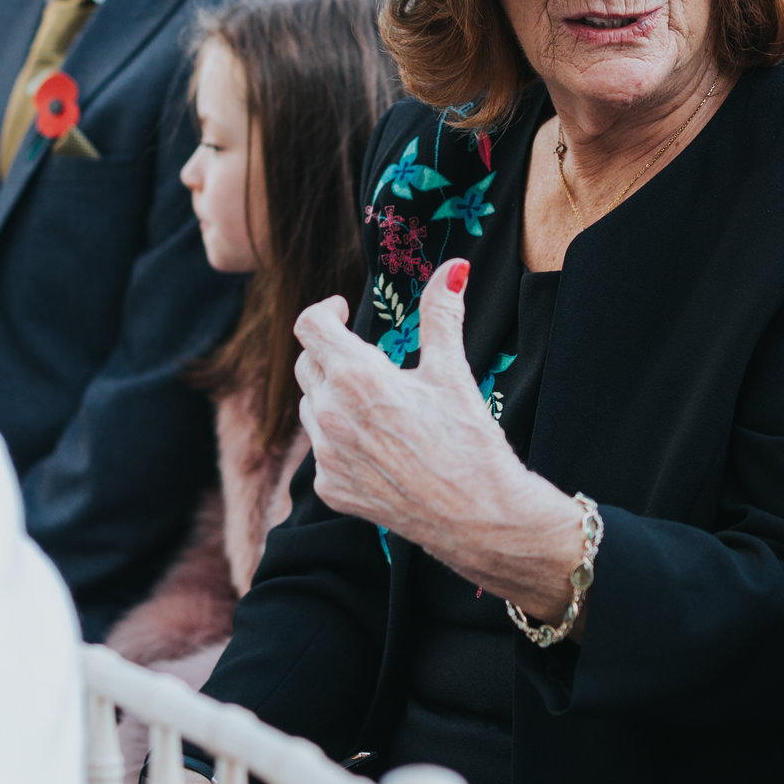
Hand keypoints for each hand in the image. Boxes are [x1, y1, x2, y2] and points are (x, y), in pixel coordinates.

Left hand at [295, 261, 582, 620]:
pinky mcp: (331, 487)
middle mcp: (331, 415)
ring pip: (311, 406)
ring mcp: (327, 455)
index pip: (310, 326)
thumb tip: (454, 267)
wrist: (477, 516)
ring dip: (332, 395)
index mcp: (357, 377)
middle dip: (330, 352)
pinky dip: (339, 438)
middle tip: (367, 358)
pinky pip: (321, 449)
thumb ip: (442, 315)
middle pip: (306, 364)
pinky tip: (378, 444)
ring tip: (377, 404)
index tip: (341, 310)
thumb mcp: (452, 371)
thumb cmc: (469, 441)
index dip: (324, 311)